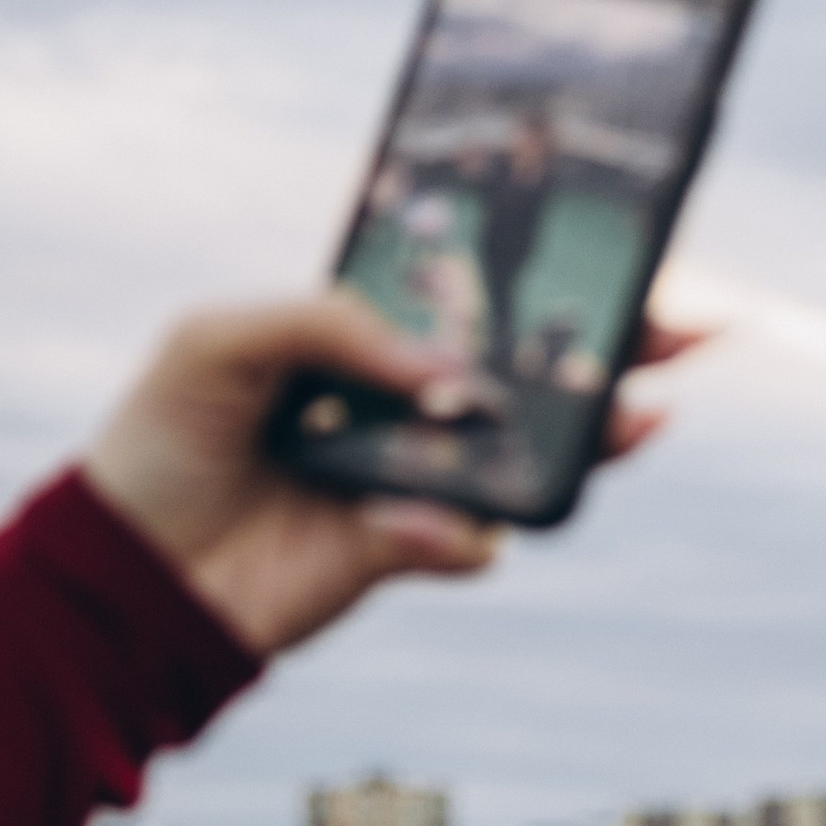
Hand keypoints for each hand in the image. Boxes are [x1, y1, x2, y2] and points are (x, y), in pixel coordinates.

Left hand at [82, 293, 701, 654]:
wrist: (137, 569)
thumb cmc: (166, 436)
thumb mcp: (226, 337)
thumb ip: (335, 326)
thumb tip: (449, 379)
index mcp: (370, 336)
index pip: (479, 295)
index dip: (555, 277)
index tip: (631, 256)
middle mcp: (408, 404)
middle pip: (537, 373)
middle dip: (621, 355)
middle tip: (687, 335)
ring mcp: (419, 476)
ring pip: (534, 459)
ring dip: (584, 441)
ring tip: (630, 421)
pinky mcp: (412, 549)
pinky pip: (476, 542)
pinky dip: (452, 533)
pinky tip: (398, 524)